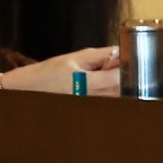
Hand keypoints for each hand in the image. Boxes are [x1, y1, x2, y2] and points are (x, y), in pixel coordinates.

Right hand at [0, 45, 120, 96]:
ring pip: (117, 98)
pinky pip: (109, 102)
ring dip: (121, 87)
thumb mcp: (75, 57)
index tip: (132, 59)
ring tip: (110, 76)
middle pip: (122, 89)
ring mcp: (91, 107)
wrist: (30, 89)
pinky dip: (112, 94)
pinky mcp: (90, 111)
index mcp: (87, 82)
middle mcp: (91, 98)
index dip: (128, 68)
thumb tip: (120, 52)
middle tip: (124, 66)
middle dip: (127, 77)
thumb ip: (100, 55)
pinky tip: (105, 86)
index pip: (117, 77)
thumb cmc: (51, 71)